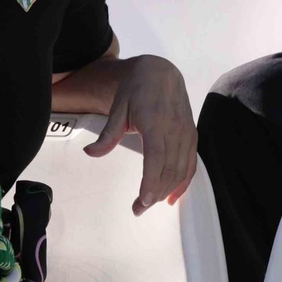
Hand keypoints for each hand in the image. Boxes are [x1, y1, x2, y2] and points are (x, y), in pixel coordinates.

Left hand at [83, 56, 195, 215]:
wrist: (161, 73)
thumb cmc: (136, 90)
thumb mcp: (118, 108)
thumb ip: (107, 134)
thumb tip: (90, 153)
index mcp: (155, 122)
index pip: (156, 158)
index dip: (151, 181)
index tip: (142, 201)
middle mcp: (175, 130)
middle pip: (168, 170)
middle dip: (154, 194)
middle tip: (137, 209)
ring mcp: (186, 134)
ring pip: (181, 170)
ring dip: (167, 191)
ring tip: (149, 204)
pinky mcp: (192, 136)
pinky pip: (191, 164)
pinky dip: (183, 183)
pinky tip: (172, 196)